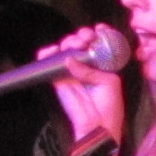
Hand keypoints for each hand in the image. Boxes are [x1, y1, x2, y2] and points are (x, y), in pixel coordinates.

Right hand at [47, 32, 127, 148]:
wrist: (97, 126)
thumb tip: (70, 60)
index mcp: (103, 65)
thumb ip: (91, 69)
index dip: (98, 33)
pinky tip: (52, 50)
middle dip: (82, 36)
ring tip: (73, 45)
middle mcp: (87, 65)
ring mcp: (71, 71)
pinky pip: (48, 62)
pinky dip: (47, 53)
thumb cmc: (109, 107)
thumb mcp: (109, 83)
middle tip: (85, 39)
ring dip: (68, 41)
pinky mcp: (58, 78)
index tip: (99, 29)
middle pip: (80, 43)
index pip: (99, 43)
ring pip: (65, 49)